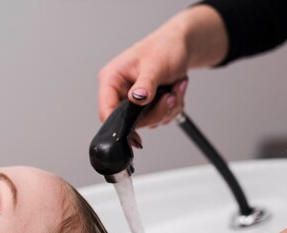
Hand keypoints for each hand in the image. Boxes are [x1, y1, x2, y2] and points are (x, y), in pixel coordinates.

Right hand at [98, 5, 228, 126]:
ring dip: (167, 109)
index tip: (136, 134)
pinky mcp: (145, 105)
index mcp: (111, 79)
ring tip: (175, 88)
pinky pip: (158, 118)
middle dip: (156, 112)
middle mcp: (119, 91)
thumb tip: (137, 98)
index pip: (106, 111)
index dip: (119, 125)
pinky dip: (171, 107)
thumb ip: (145, 84)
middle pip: (130, 121)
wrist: (180, 45)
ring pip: (148, 121)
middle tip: (170, 97)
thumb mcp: (155, 65)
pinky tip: (175, 90)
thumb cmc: (164, 47)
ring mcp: (132, 100)